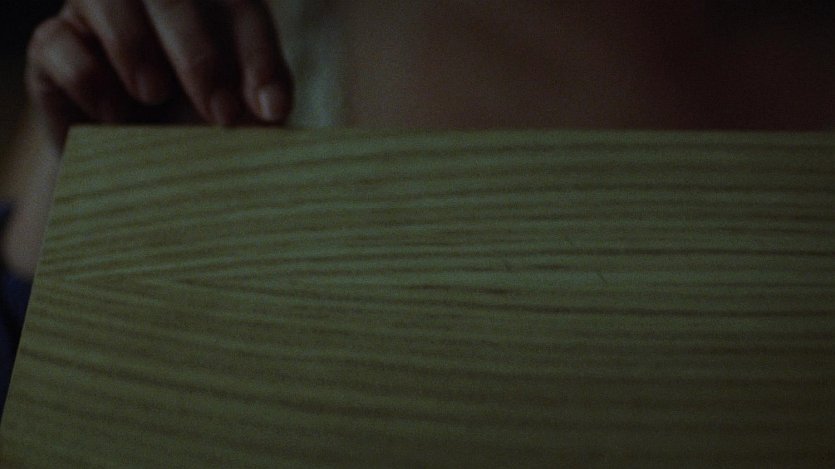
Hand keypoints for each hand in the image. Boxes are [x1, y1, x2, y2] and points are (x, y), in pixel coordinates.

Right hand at [25, 0, 292, 155]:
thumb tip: (273, 110)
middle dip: (199, 55)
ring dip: (134, 45)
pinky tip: (111, 116)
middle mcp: (158, 3)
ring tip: (154, 94)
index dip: (260, 59)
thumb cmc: (196, 141)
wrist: (134, 176)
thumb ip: (260, 113)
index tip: (273, 111)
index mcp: (214, 11)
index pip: (242, 11)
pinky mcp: (53, 47)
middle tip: (220, 114)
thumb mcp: (237, 130)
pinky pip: (56, 40)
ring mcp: (101, 16)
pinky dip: (85, 75)